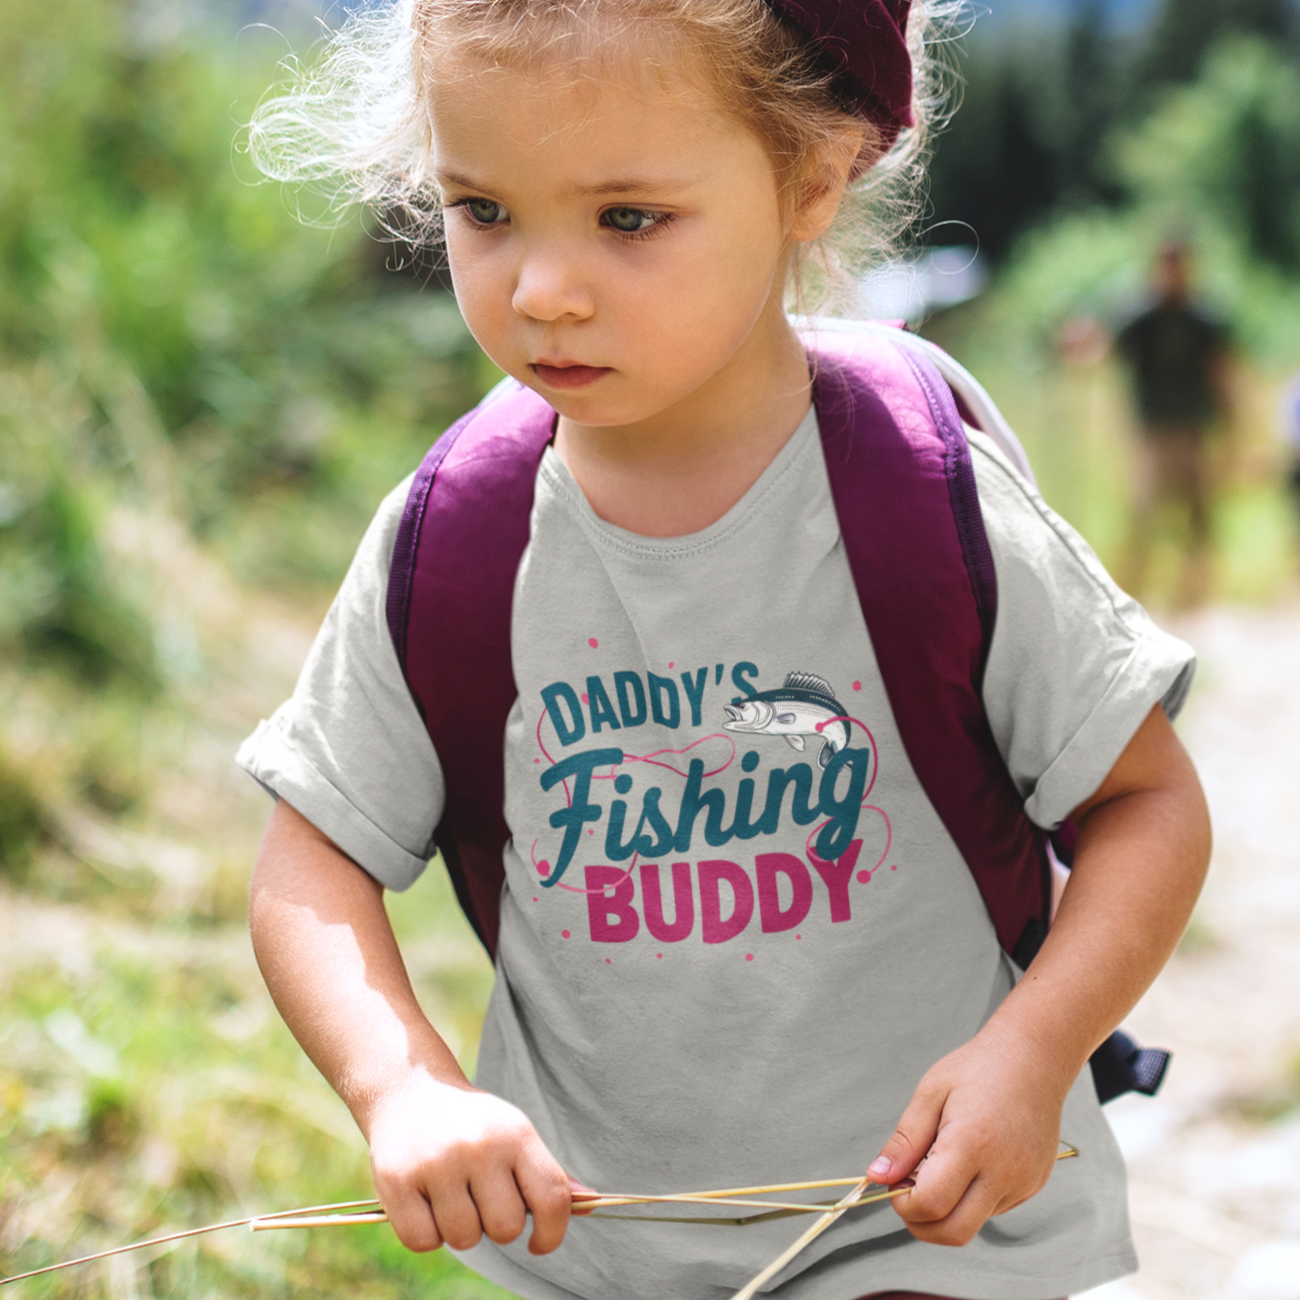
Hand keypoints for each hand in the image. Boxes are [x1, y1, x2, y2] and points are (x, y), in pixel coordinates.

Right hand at [363, 1071, 577, 1255]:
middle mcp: (479, 1147)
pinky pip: (424, 1242)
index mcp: (515, 1134)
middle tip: (481, 1198)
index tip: (539, 1242)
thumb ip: (548, 1173)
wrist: (408, 1087)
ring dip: (460, 1228)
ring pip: (464, 1239)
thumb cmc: (472, 1122)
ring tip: (451, 1194)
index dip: (553, 1233)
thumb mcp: (514, 1133)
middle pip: (505, 1228)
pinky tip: (425, 1201)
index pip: (552, 1198)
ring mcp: (437, 1164)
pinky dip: (426, 1233)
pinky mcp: (397, 1181)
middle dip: (496, 1225)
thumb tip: (592, 1203)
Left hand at [866, 1024, 1071, 1245]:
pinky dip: (972, 1198)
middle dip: (921, 1223)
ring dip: (948, 1208)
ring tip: (942, 1163)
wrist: (1034, 1058)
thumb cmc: (980, 1068)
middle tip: (909, 1189)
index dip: (903, 1204)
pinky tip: (970, 1162)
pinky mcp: (1034, 1186)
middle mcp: (1003, 1171)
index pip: (931, 1205)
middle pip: (954, 1233)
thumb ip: (904, 1141)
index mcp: (972, 1144)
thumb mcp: (930, 1093)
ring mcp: (1023, 1183)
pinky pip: (994, 1209)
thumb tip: (878, 1176)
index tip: (894, 1183)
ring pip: (974, 1223)